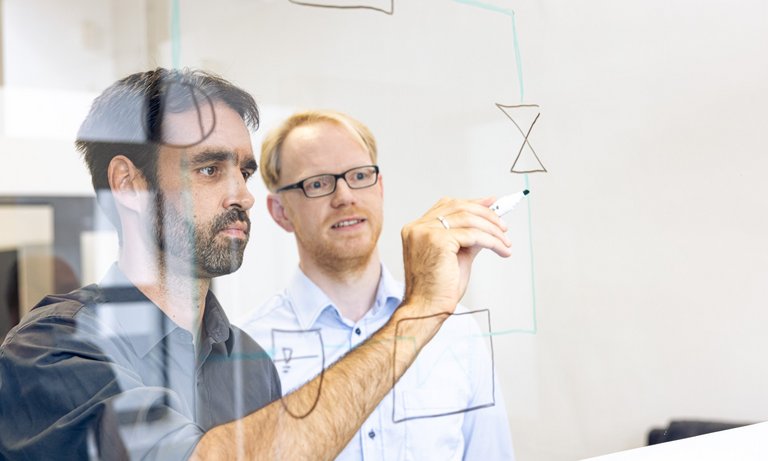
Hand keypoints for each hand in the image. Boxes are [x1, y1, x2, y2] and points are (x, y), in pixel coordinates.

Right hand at [400, 196, 511, 316]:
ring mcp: (426, 232)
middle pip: (459, 207)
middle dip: (486, 215)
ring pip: (468, 219)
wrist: (427, 309)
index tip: (492, 203)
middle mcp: (418, 227)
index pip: (447, 205)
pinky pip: (473, 234)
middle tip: (503, 227)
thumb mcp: (457, 256)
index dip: (472, 203)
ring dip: (492, 230)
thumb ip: (468, 237)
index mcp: (417, 228)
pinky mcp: (438, 240)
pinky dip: (491, 241)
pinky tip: (500, 249)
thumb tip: (488, 224)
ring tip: (505, 242)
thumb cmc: (439, 288)